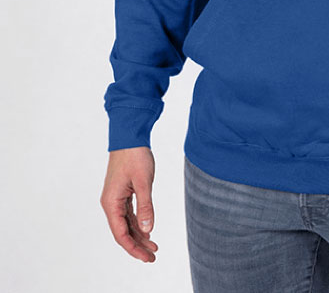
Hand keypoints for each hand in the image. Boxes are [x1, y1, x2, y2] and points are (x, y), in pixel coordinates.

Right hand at [100, 146, 158, 261]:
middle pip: (123, 231)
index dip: (133, 248)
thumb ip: (145, 206)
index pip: (120, 233)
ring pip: (126, 224)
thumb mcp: (143, 181)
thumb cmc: (135, 156)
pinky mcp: (122, 193)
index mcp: (111, 202)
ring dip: (139, 235)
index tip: (147, 257)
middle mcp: (110, 203)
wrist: (129, 136)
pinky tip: (147, 230)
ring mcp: (116, 198)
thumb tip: (148, 229)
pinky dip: (138, 223)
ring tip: (153, 246)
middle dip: (137, 245)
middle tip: (153, 256)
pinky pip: (128, 214)